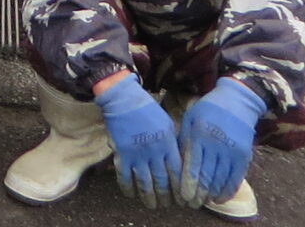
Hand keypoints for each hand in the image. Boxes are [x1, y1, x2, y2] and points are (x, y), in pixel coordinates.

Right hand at [93, 74, 180, 206]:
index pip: (178, 173)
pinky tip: (131, 194)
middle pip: (162, 181)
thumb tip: (181, 163)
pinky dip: (128, 188)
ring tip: (152, 205)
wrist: (123, 98)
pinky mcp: (121, 153)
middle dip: (166, 197)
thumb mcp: (167, 124)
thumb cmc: (147, 109)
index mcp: (168, 143)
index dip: (181, 189)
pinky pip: (124, 176)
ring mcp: (137, 153)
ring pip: (145, 183)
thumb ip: (174, 144)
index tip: (183, 200)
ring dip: (149, 197)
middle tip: (167, 205)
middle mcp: (154, 151)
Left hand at [176, 77, 265, 205]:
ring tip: (201, 202)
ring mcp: (232, 151)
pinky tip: (218, 198)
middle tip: (190, 204)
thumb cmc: (207, 110)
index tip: (183, 197)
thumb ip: (184, 141)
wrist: (237, 102)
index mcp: (200, 134)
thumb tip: (176, 165)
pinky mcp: (244, 156)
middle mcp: (217, 144)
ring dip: (211, 194)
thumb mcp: (190, 119)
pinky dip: (227, 192)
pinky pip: (236, 180)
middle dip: (198, 194)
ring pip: (221, 181)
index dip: (188, 184)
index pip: (193, 165)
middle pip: (207, 177)